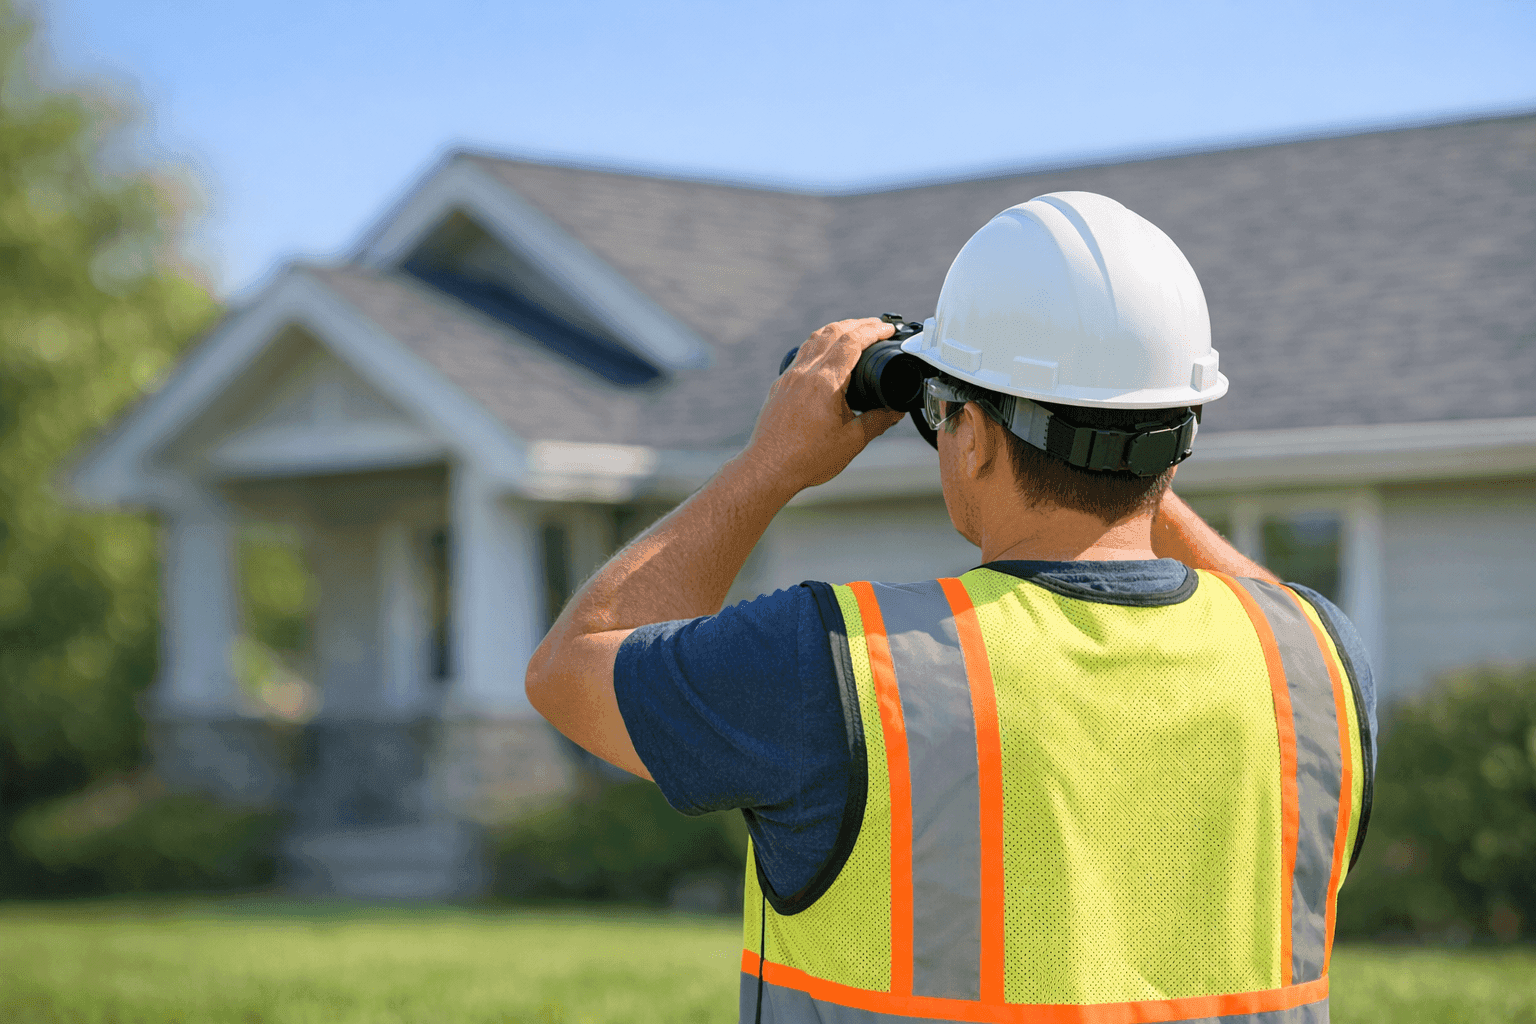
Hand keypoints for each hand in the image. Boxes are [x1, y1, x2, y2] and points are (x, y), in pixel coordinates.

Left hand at [738, 318, 906, 495]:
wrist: (768, 469)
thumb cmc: (806, 458)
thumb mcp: (851, 442)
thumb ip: (878, 422)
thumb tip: (897, 411)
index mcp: (825, 382)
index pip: (852, 342)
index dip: (873, 331)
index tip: (888, 329)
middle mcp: (805, 373)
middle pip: (833, 332)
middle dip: (857, 324)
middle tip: (876, 326)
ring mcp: (789, 377)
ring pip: (814, 339)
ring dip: (836, 330)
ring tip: (854, 332)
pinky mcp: (780, 386)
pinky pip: (802, 354)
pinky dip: (819, 345)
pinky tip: (825, 355)